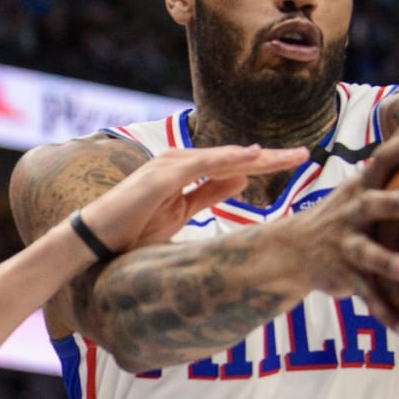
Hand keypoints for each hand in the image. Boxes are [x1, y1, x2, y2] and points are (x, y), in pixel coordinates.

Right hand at [77, 144, 308, 257]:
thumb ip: (209, 193)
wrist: (95, 243)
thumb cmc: (131, 233)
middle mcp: (177, 163)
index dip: (261, 164)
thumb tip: (243, 180)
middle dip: (268, 157)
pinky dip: (227, 160)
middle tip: (303, 155)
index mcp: (183, 173)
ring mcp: (168, 166)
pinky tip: (251, 159)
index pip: (229, 166)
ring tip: (287, 157)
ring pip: (221, 157)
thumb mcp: (180, 213)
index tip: (291, 163)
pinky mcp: (161, 176)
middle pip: (231, 157)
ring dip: (255, 156)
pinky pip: (201, 165)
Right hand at [279, 93, 398, 337]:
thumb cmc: (347, 207)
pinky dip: (390, 317)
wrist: (293, 251)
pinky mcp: (346, 280)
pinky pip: (370, 301)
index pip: (384, 159)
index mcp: (361, 188)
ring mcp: (347, 248)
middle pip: (370, 205)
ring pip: (367, 255)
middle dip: (391, 203)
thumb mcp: (367, 174)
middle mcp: (352, 215)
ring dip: (386, 262)